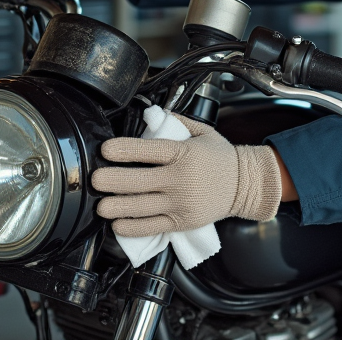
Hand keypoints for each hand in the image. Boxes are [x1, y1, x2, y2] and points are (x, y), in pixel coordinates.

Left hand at [92, 114, 282, 236]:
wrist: (246, 184)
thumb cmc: (221, 157)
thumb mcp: (202, 132)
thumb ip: (176, 122)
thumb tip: (152, 114)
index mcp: (184, 154)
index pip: (149, 150)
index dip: (125, 150)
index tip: (106, 149)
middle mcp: (180, 179)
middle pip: (139, 181)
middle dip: (112, 180)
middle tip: (95, 179)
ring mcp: (181, 203)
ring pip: (142, 206)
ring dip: (117, 206)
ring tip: (101, 205)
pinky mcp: (182, 222)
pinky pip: (152, 226)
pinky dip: (133, 227)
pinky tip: (118, 224)